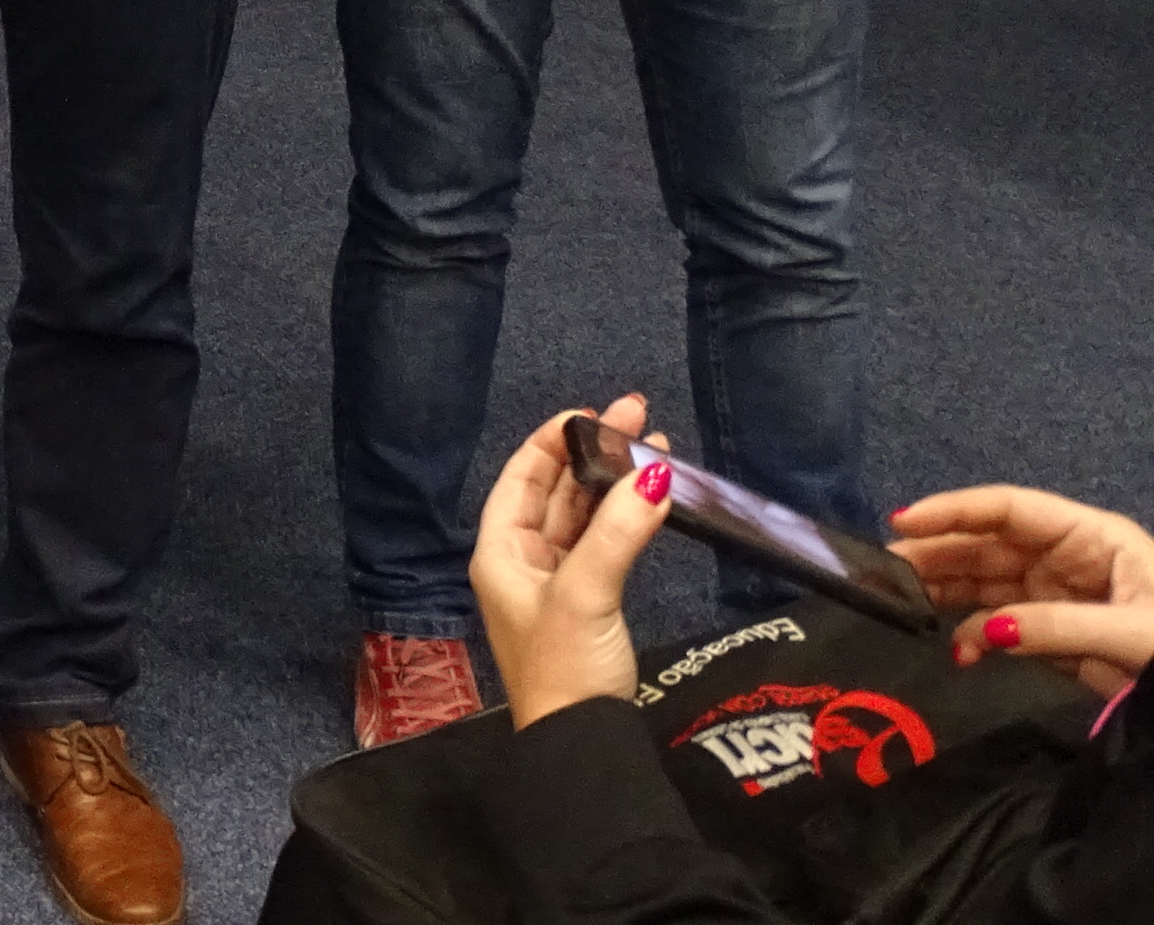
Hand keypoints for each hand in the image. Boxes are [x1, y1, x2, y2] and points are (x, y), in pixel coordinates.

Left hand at [472, 394, 670, 725]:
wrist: (582, 743)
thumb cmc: (565, 667)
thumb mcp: (587, 593)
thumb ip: (618, 533)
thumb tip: (652, 473)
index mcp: (500, 550)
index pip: (521, 477)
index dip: (552, 441)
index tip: (590, 413)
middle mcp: (522, 560)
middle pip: (556, 490)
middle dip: (594, 453)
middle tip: (636, 416)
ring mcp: (556, 581)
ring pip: (584, 516)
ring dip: (616, 482)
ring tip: (657, 447)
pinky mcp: (589, 602)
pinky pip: (604, 544)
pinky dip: (626, 517)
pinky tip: (653, 496)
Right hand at [890, 485, 1153, 698]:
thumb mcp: (1133, 632)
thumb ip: (1056, 629)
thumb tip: (979, 634)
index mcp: (1088, 536)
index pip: (1007, 509)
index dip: (953, 510)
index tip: (902, 523)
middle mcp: (1064, 557)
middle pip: (986, 543)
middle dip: (936, 554)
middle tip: (884, 572)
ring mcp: (1056, 595)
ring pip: (984, 583)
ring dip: (944, 594)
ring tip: (903, 607)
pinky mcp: (1052, 634)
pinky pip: (998, 626)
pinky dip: (973, 637)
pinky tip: (959, 653)